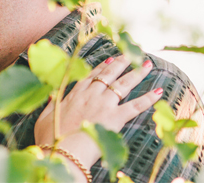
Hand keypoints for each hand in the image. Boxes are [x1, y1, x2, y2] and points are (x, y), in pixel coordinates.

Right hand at [34, 56, 162, 164]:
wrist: (65, 150)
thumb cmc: (51, 138)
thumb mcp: (44, 119)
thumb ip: (50, 104)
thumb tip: (51, 94)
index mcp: (73, 95)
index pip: (90, 76)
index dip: (101, 67)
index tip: (110, 59)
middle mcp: (90, 95)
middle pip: (108, 75)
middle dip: (121, 63)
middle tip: (131, 53)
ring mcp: (104, 104)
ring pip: (123, 85)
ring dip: (136, 73)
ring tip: (147, 64)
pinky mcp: (116, 117)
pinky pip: (135, 106)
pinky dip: (148, 99)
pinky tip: (159, 92)